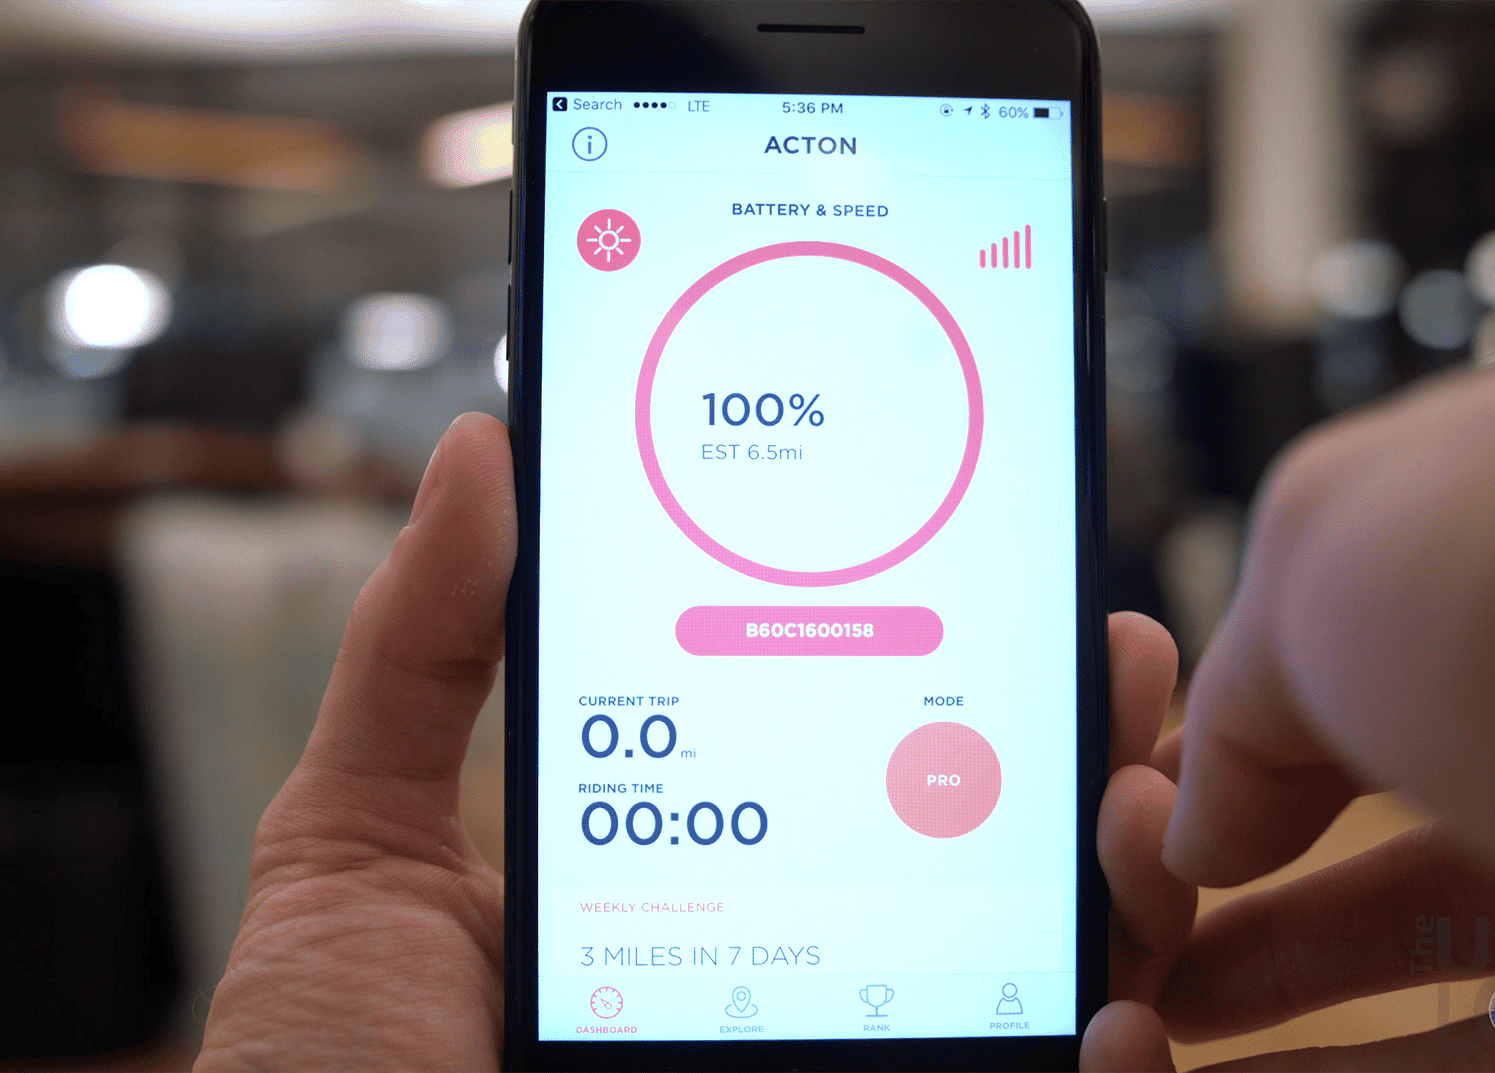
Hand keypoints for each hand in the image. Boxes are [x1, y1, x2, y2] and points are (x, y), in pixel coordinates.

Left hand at [183, 414, 1203, 1072]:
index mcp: (719, 901)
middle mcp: (817, 993)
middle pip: (999, 875)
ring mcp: (866, 1064)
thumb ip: (424, 655)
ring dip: (1136, 896)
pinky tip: (1115, 1025)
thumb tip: (483, 454)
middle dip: (1089, 759)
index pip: (873, 777)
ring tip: (1133, 810)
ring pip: (1060, 995)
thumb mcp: (358, 846)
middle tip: (1117, 663)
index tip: (1025, 582)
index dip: (967, 683)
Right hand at [1084, 299, 1494, 1068]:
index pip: (1364, 674)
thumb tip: (1194, 819)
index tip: (1135, 807)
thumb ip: (1240, 691)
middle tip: (1133, 941)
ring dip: (1285, 1022)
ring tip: (1147, 1036)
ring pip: (1456, 986)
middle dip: (1239, 897)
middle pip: (1396, 837)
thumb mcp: (1331, 554)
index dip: (1235, 743)